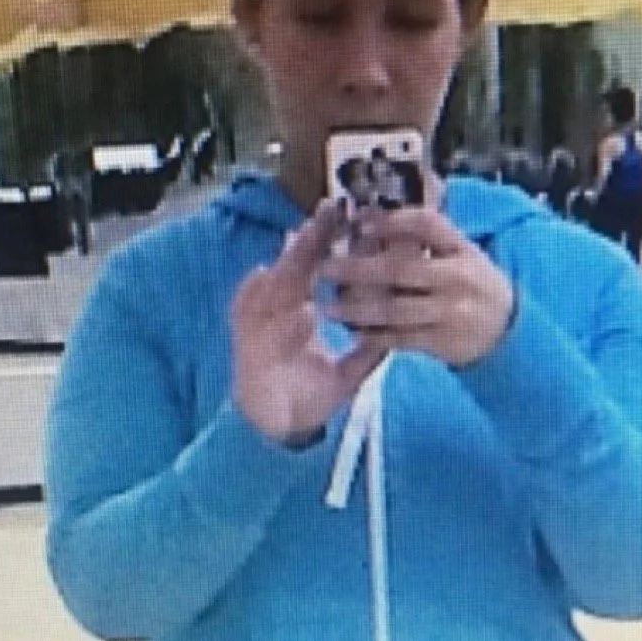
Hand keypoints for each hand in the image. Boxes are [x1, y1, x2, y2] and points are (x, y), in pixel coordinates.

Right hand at [230, 200, 387, 446]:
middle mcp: (280, 311)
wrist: (279, 430)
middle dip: (314, 238)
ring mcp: (260, 323)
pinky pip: (251, 315)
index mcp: (303, 311)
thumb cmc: (309, 397)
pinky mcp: (244, 341)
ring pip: (275, 284)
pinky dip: (264, 300)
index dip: (337, 247)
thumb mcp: (347, 372)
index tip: (359, 222)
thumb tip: (397, 333)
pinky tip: (280, 286)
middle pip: (298, 266)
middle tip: (332, 210)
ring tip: (307, 237)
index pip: (321, 270)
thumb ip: (369, 351)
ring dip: (291, 262)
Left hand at [324, 206, 516, 367]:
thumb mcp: (464, 253)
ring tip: (329, 307)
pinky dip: (375, 336)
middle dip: (359, 269)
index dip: (392, 222)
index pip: (427, 225)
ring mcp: (450, 313)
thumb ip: (429, 235)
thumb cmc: (476, 286)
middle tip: (326, 268)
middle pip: (401, 269)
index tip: (360, 222)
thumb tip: (380, 208)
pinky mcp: (443, 342)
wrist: (509, 333)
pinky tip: (354, 332)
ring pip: (396, 309)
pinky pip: (402, 339)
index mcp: (462, 250)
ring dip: (358, 309)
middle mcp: (457, 279)